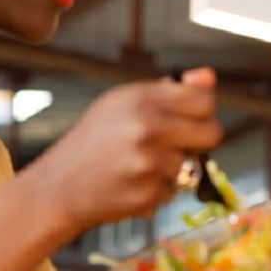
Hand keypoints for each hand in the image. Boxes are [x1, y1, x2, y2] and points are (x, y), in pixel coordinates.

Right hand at [28, 68, 221, 232]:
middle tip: (180, 144)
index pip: (204, 101)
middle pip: (212, 133)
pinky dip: (158, 189)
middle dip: (202, 140)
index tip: (192, 119)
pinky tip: (132, 184)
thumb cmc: (94, 140)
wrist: (58, 186)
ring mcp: (148, 163)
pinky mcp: (148, 194)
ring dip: (174, 168)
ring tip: (141, 165)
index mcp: (141, 99)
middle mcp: (146, 128)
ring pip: (192, 164)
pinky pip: (174, 190)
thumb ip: (168, 91)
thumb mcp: (122, 104)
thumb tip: (210, 77)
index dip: (203, 111)